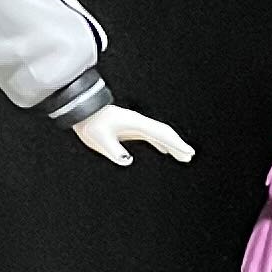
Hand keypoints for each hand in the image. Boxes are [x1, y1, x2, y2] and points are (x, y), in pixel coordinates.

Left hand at [71, 102, 192, 168]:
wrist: (81, 111)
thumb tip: (128, 160)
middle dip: (177, 144)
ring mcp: (134, 124)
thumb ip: (113, 151)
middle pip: (163, 133)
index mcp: (134, 123)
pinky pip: (150, 135)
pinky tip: (163, 149)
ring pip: (158, 134)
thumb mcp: (99, 140)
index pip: (160, 134)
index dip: (175, 143)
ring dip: (171, 144)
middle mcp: (138, 122)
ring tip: (182, 156)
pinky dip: (160, 142)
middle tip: (189, 156)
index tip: (188, 152)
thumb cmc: (90, 124)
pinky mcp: (130, 127)